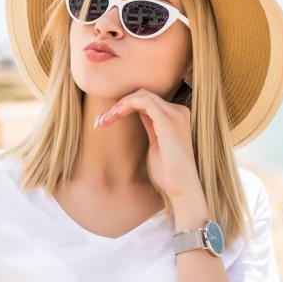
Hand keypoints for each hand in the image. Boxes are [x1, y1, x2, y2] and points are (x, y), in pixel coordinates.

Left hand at [94, 88, 202, 203]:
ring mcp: (175, 114)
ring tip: (105, 120)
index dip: (124, 106)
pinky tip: (115, 115)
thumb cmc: (168, 172)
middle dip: (119, 105)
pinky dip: (126, 105)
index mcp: (176, 116)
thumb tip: (139, 113)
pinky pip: (144, 101)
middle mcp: (178, 111)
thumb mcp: (156, 143)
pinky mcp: (168, 120)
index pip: (147, 101)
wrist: (181, 187)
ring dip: (119, 106)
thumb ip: (151, 125)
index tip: (106, 120)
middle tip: (101, 121)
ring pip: (142, 95)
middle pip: (143, 95)